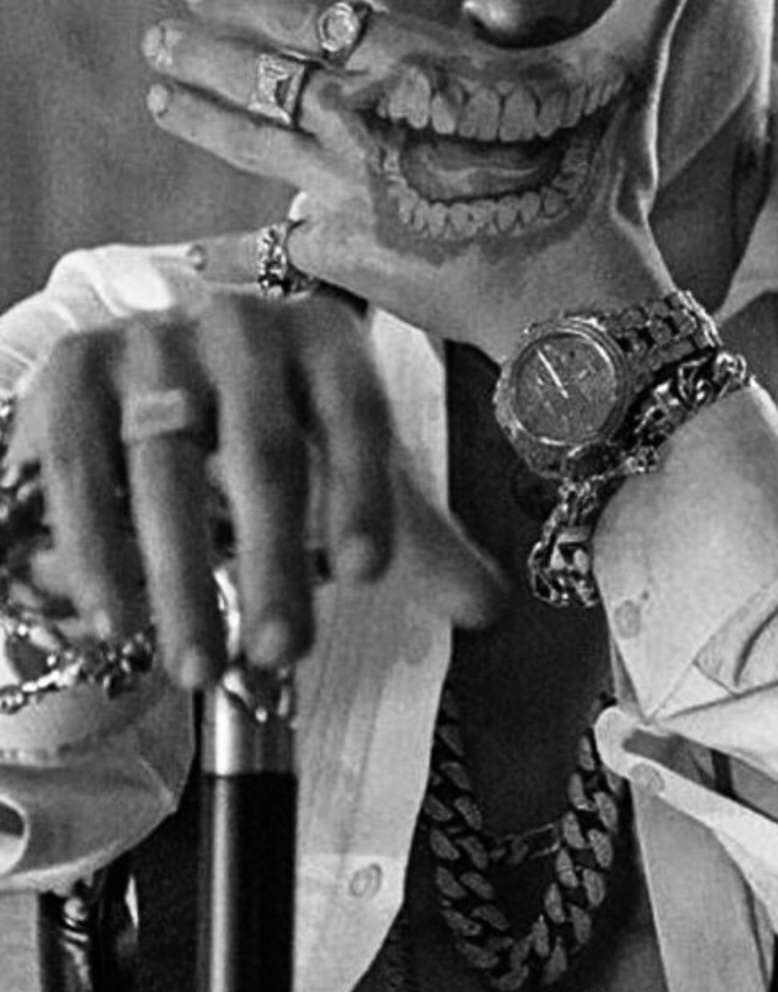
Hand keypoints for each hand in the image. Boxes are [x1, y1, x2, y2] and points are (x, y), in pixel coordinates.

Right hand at [7, 293, 505, 686]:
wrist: (147, 386)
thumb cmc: (268, 435)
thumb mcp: (343, 475)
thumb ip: (414, 541)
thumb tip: (489, 606)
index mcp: (324, 340)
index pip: (356, 412)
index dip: (364, 492)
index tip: (365, 576)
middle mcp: (241, 325)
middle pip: (263, 449)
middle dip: (274, 560)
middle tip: (281, 652)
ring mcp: (152, 342)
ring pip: (167, 466)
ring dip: (183, 578)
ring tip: (202, 666)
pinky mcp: (75, 371)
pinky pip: (83, 468)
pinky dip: (96, 552)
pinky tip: (117, 619)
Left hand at [144, 0, 736, 357]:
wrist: (581, 299)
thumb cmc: (604, 178)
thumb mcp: (629, 70)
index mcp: (419, 67)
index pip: (310, 20)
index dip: (248, 3)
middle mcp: (364, 122)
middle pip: (262, 78)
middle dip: (203, 55)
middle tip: (158, 38)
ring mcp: (345, 194)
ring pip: (253, 149)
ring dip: (202, 120)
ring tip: (159, 99)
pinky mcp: (346, 260)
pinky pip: (271, 251)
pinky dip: (228, 253)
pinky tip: (185, 254)